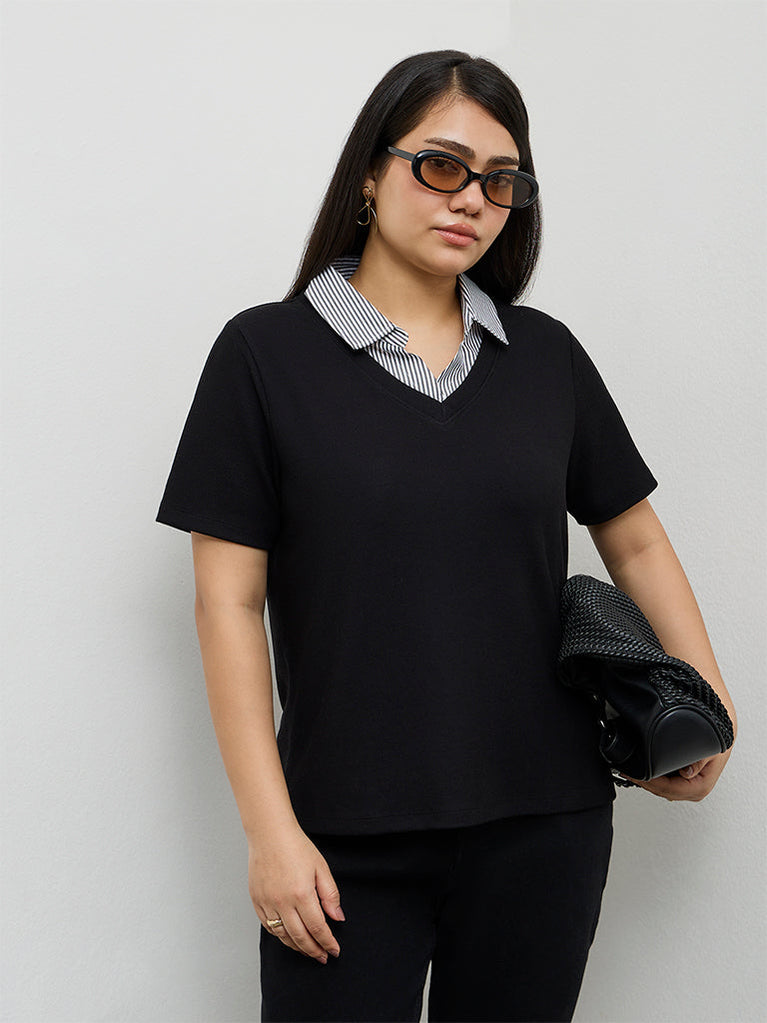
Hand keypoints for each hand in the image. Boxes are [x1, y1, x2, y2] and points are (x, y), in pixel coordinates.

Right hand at [248, 824, 344, 963]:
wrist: (270, 834)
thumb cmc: (296, 847)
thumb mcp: (321, 868)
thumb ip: (330, 895)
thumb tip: (338, 918)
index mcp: (302, 894)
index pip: (318, 928)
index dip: (327, 942)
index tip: (334, 950)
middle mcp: (283, 902)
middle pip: (300, 937)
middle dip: (314, 950)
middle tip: (323, 957)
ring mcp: (267, 903)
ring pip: (283, 936)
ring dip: (297, 947)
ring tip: (308, 950)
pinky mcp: (257, 900)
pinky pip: (268, 926)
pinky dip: (279, 936)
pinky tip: (288, 937)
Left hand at [618, 745, 733, 800]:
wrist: (722, 735)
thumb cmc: (717, 742)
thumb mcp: (711, 748)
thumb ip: (699, 760)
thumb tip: (687, 773)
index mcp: (700, 787)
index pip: (668, 790)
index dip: (650, 783)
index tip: (635, 775)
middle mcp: (693, 791)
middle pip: (662, 792)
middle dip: (644, 783)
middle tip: (627, 773)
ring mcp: (687, 788)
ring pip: (662, 789)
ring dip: (647, 782)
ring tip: (631, 772)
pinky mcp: (683, 782)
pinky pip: (664, 784)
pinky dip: (653, 779)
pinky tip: (643, 771)